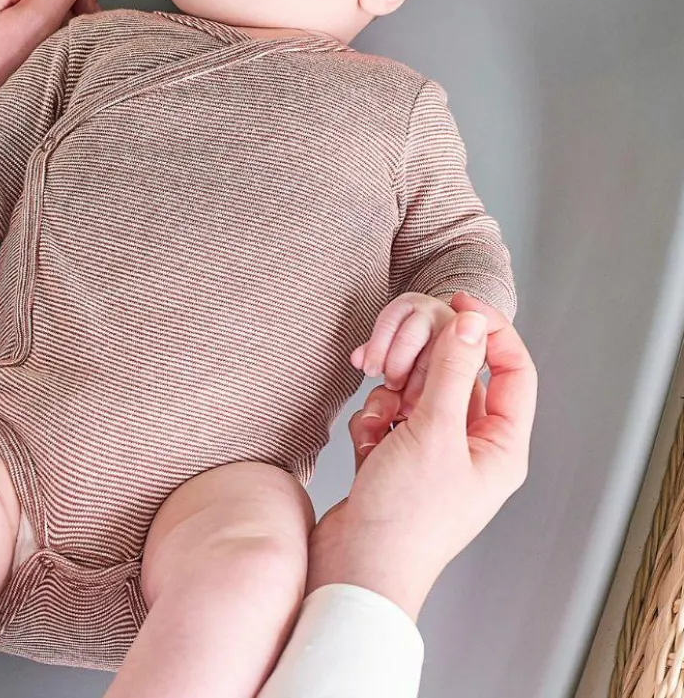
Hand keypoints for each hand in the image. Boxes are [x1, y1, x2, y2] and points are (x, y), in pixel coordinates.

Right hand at [308, 293, 536, 619]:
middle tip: (398, 372)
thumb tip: (471, 322)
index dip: (490, 330)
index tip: (458, 301)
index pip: (512, 370)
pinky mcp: (397, 456)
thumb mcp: (434, 433)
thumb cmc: (406, 517)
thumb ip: (453, 371)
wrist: (355, 567)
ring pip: (416, 391)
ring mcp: (433, 451)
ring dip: (390, 398)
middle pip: (456, 376)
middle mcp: (471, 445)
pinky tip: (365, 445)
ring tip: (379, 423)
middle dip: (422, 369)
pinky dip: (372, 421)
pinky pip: (387, 414)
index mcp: (501, 445)